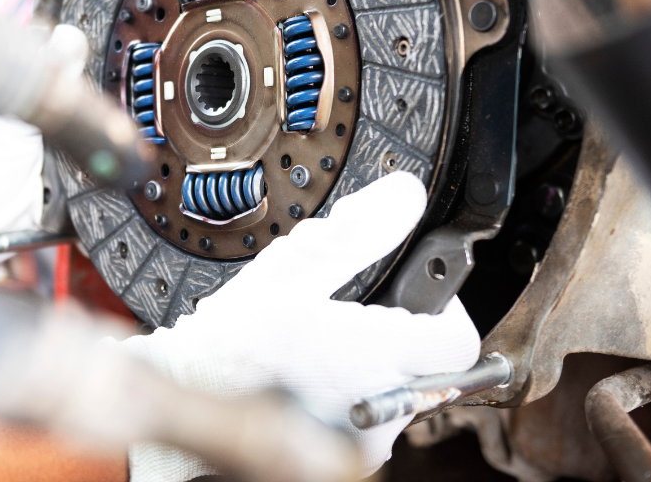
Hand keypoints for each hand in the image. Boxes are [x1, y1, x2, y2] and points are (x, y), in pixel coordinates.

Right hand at [116, 171, 480, 480]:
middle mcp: (380, 405)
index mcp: (373, 355)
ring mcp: (366, 438)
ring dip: (383, 365)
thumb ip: (358, 232)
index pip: (458, 341)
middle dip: (407, 332)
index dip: (447, 310)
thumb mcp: (292, 268)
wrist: (192, 397)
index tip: (420, 295)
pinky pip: (378, 417)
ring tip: (333, 344)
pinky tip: (322, 374)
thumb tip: (404, 197)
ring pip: (407, 392)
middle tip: (363, 313)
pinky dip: (361, 393)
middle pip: (434, 365)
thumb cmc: (231, 342)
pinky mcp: (350, 453)